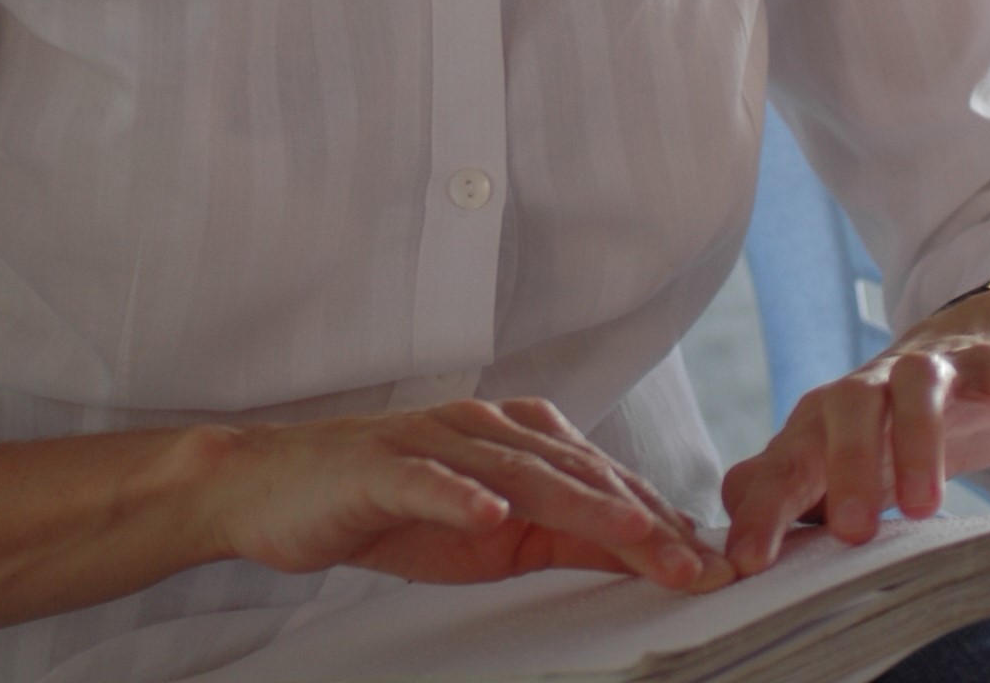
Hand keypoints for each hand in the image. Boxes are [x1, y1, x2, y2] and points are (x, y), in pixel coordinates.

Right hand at [198, 397, 737, 591]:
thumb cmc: (387, 506)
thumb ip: (561, 533)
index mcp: (513, 441)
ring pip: (516, 469)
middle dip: (640, 516)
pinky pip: (426, 477)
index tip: (710, 560)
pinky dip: (460, 493)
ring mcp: (431, 441)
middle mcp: (481, 429)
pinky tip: (490, 512)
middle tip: (696, 560)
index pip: (598, 480)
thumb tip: (642, 552)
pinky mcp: (380, 463)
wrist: (279, 487)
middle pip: (573, 471)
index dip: (657, 519)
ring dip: (577, 499)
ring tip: (630, 528)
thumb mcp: (489, 532)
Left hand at [721, 283, 989, 574]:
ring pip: (918, 386)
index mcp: (824, 418)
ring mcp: (934, 369)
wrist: (966, 342)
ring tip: (925, 508)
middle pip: (847, 408)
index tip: (748, 561)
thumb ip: (782, 483)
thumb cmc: (885, 422)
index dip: (765, 509)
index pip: (786, 461)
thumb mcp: (832, 453)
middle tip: (851, 532)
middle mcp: (871, 386)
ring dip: (917, 441)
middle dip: (846, 466)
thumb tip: (729, 522)